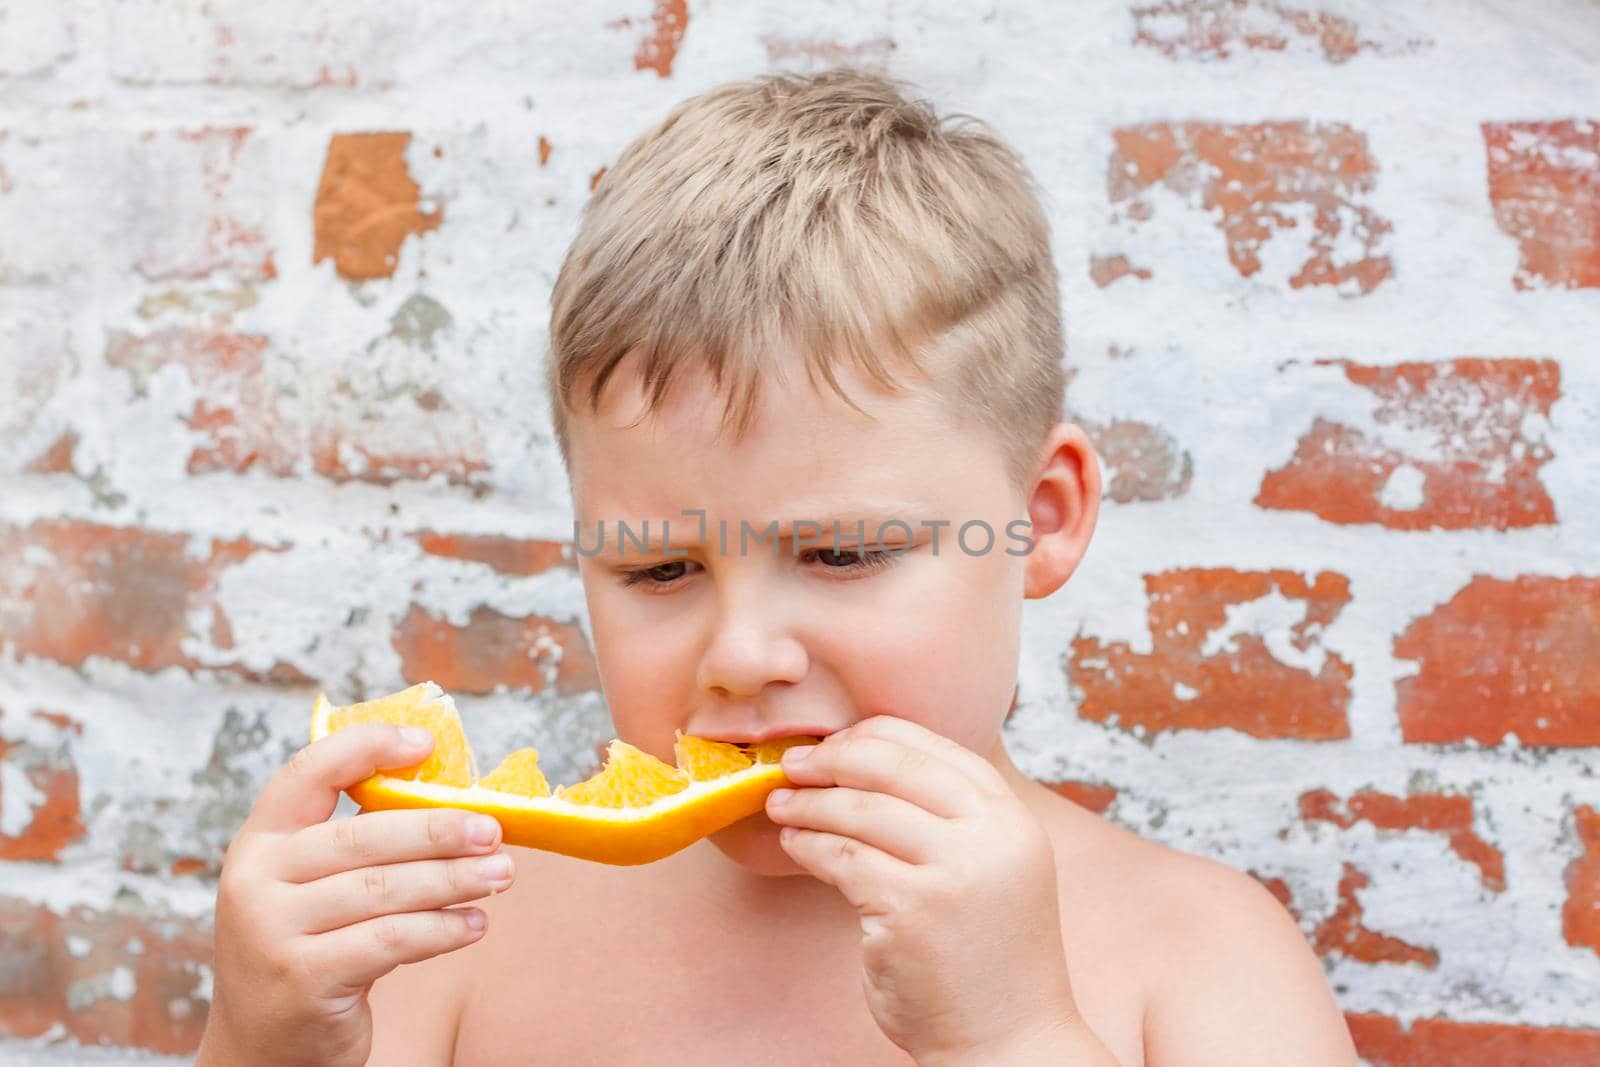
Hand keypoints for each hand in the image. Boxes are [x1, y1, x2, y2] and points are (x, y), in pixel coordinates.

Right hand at [198, 722, 515, 1066]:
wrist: (262, 1048)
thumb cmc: (308, 951)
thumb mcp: (310, 890)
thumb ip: (356, 848)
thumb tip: (453, 804)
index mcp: (259, 843)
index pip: (307, 773)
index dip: (366, 747)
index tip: (425, 742)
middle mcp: (255, 881)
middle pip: (362, 838)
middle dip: (439, 830)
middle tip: (493, 830)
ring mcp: (273, 932)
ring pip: (384, 890)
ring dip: (454, 880)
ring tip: (500, 875)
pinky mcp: (303, 978)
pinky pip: (390, 940)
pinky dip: (441, 930)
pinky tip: (474, 925)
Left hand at [765, 715, 1083, 1064]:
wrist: (1006, 1041)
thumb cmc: (984, 955)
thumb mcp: (991, 867)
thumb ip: (949, 818)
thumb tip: (863, 763)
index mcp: (1011, 818)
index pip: (934, 746)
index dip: (873, 735)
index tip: (833, 741)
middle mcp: (991, 836)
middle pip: (894, 766)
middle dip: (833, 758)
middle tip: (792, 764)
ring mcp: (953, 872)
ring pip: (860, 810)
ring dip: (809, 802)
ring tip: (780, 804)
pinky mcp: (912, 910)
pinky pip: (842, 857)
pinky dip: (808, 844)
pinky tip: (793, 843)